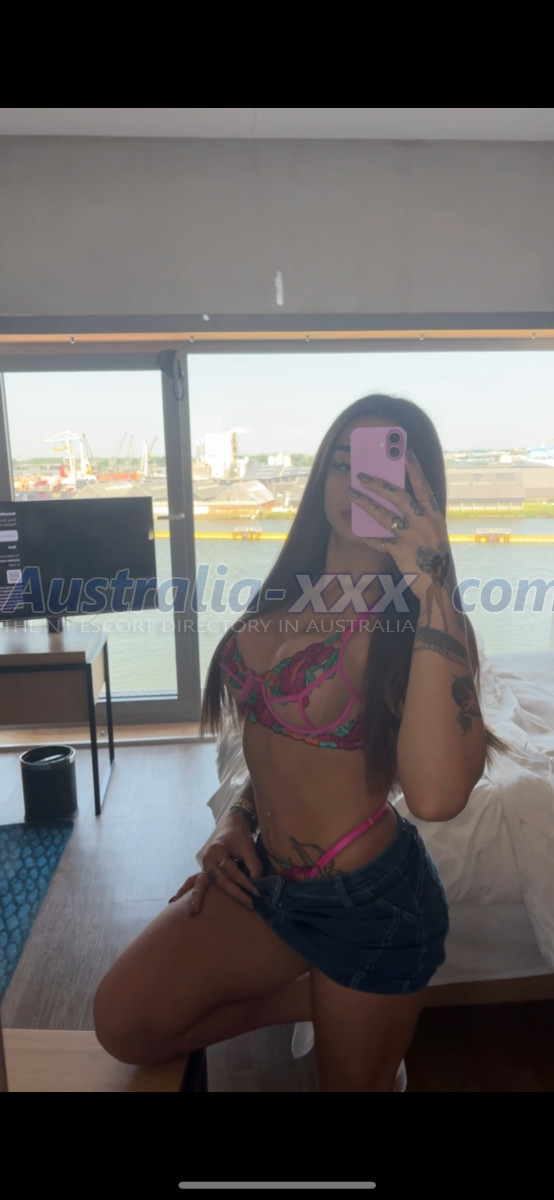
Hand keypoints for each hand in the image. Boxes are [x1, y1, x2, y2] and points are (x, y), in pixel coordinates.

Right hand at [168, 812, 263, 915]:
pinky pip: (195, 883)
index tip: (257, 892)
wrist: (231, 827)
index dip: (245, 881)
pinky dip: (188, 891)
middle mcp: (207, 861)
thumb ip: (253, 864)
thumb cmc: (238, 836)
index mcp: (217, 852)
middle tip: (249, 903)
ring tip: (193, 911)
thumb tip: (257, 883)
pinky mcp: (206, 872)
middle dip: (235, 893)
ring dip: (197, 896)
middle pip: (220, 880)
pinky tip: (175, 901)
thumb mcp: (248, 846)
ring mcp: (205, 867)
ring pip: (199, 883)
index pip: (232, 870)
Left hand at [347, 449, 450, 602]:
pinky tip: (355, 530)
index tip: (405, 452)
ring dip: (364, 502)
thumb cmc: (435, 561)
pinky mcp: (400, 551)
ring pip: (383, 514)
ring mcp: (412, 536)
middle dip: (378, 483)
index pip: (423, 486)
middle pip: (398, 495)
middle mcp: (424, 523)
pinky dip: (366, 536)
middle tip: (362, 474)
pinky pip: (378, 540)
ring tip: (350, 493)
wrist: (439, 587)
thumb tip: (402, 506)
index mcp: (434, 516)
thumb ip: (422, 520)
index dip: (414, 468)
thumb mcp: (435, 535)